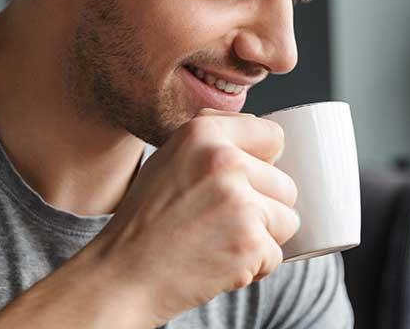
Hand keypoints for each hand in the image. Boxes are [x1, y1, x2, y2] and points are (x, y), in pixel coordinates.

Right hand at [89, 109, 299, 325]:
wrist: (122, 276)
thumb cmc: (146, 223)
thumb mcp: (169, 161)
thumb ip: (213, 144)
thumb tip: (265, 139)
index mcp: (203, 134)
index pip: (272, 136)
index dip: (264, 164)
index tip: (244, 184)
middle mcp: (224, 161)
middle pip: (285, 185)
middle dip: (263, 209)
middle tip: (221, 224)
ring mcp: (240, 202)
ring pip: (287, 220)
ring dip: (262, 239)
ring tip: (220, 243)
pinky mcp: (250, 241)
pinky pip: (276, 255)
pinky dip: (253, 268)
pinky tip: (219, 264)